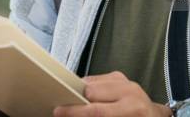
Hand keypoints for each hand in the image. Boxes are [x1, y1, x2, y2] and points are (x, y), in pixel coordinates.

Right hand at [53, 71, 172, 116]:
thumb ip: (95, 116)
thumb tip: (73, 114)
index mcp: (131, 109)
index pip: (95, 110)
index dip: (74, 111)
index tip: (57, 112)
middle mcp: (130, 92)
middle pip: (90, 90)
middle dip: (75, 100)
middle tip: (63, 108)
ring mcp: (126, 81)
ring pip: (91, 81)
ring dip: (81, 93)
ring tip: (74, 102)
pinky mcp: (120, 76)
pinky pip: (96, 78)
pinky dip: (89, 88)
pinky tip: (87, 97)